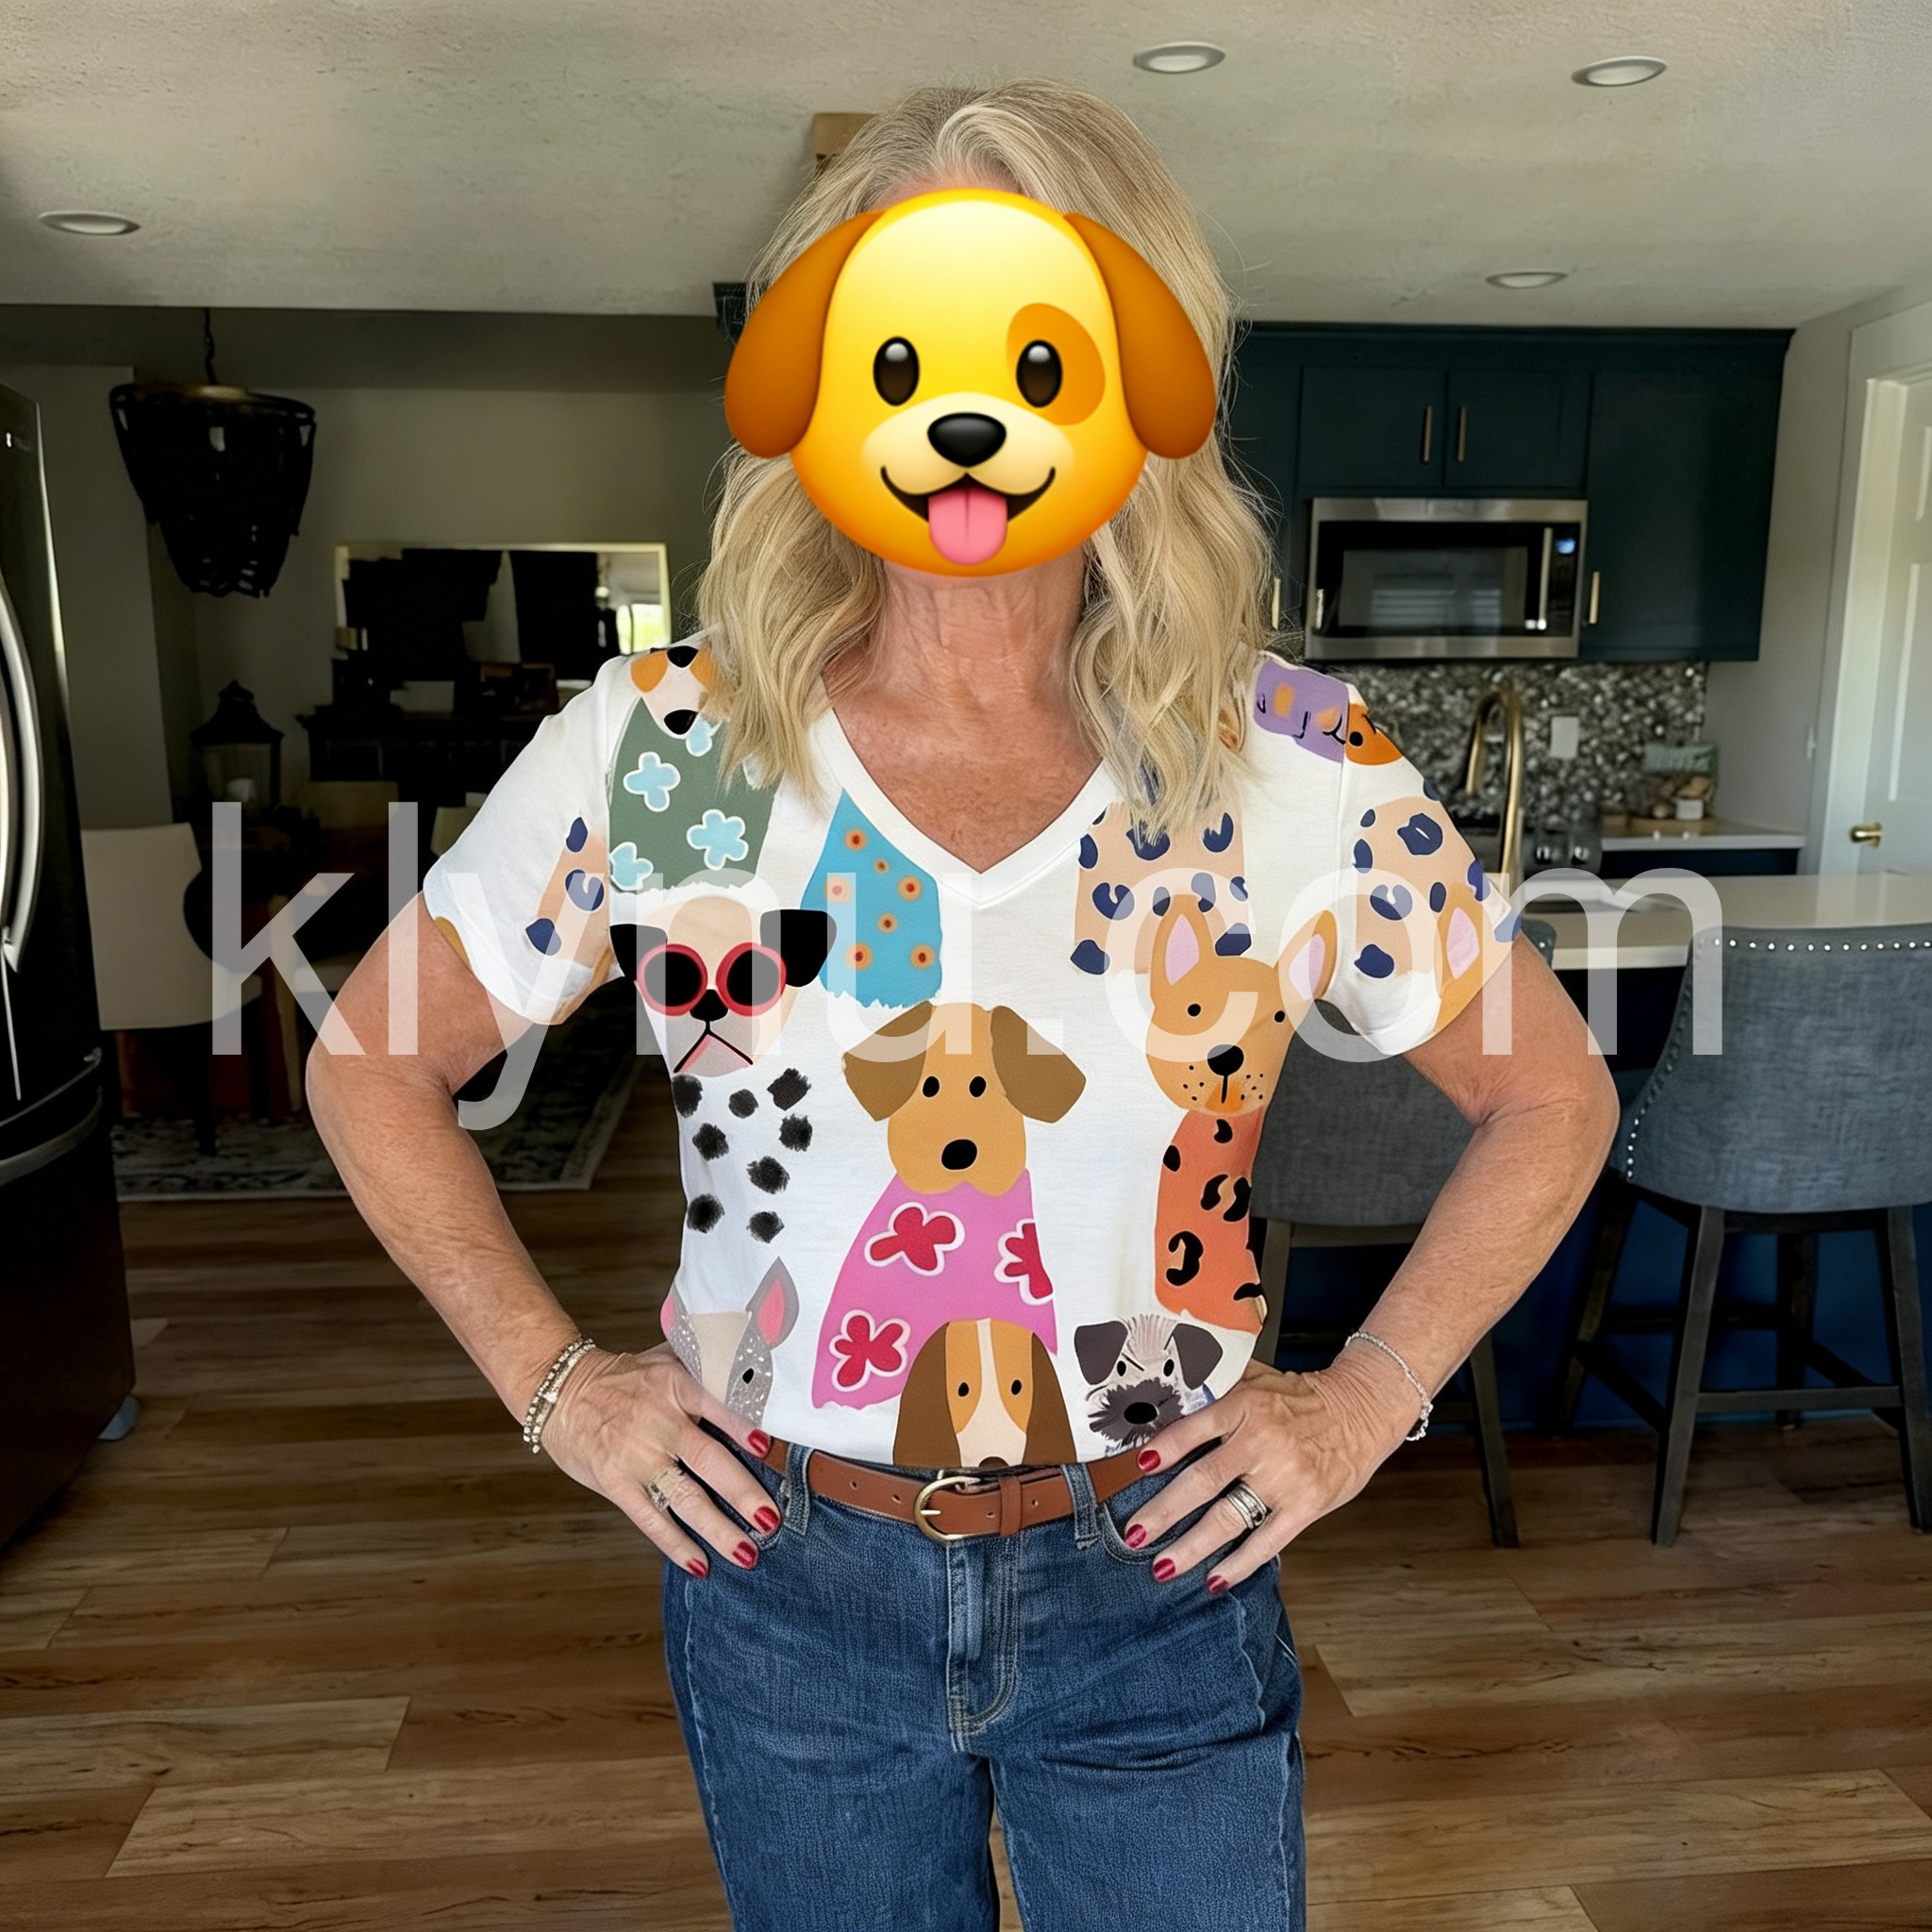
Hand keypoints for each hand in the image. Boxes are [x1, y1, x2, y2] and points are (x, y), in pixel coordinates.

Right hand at [539, 1343, 778, 1578]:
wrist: (562, 1392)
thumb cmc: (625, 1377)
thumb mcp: (665, 1357)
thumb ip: (706, 1363)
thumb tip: (757, 1370)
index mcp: (674, 1384)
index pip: (714, 1403)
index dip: (740, 1424)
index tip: (767, 1446)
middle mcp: (658, 1421)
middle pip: (706, 1459)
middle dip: (740, 1492)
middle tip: (769, 1519)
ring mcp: (636, 1455)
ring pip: (682, 1496)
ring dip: (716, 1528)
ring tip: (746, 1553)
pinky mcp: (616, 1482)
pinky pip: (650, 1518)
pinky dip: (675, 1543)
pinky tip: (700, 1563)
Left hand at [1122, 1347, 1423, 1591]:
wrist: (1360, 1408)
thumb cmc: (1301, 1397)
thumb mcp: (1256, 1378)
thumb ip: (1217, 1385)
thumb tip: (1167, 1398)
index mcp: (1244, 1405)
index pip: (1194, 1429)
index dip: (1165, 1449)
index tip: (1139, 1467)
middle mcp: (1260, 1441)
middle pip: (1202, 1481)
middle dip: (1164, 1511)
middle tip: (1134, 1534)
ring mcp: (1284, 1477)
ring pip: (1229, 1517)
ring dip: (1192, 1546)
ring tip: (1163, 1567)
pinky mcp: (1307, 1504)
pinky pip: (1267, 1540)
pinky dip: (1240, 1563)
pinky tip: (1214, 1579)